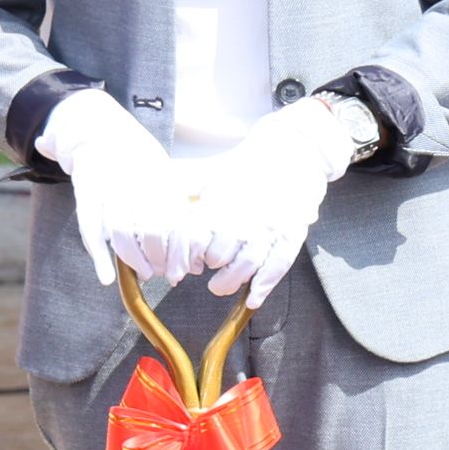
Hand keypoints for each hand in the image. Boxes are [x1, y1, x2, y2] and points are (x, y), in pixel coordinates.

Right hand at [33, 88, 202, 294]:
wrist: (101, 135)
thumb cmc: (141, 163)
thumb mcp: (168, 176)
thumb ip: (182, 209)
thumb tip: (203, 252)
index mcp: (159, 181)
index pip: (177, 222)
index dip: (183, 249)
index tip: (189, 269)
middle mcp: (135, 186)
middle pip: (152, 230)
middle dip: (162, 257)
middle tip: (168, 274)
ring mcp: (108, 192)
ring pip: (122, 233)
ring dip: (135, 259)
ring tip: (146, 273)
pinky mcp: (85, 198)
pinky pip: (90, 231)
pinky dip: (99, 257)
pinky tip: (107, 278)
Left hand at [188, 98, 357, 304]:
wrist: (293, 151)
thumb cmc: (248, 165)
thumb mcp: (212, 171)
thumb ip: (184, 185)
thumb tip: (154, 191)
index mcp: (220, 202)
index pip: (192, 239)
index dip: (180, 260)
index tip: (175, 271)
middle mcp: (244, 216)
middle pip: (217, 256)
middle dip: (206, 268)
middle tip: (202, 271)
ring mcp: (270, 227)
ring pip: (246, 265)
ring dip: (230, 281)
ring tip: (220, 284)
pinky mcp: (292, 234)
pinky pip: (278, 266)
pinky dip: (264, 286)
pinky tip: (252, 299)